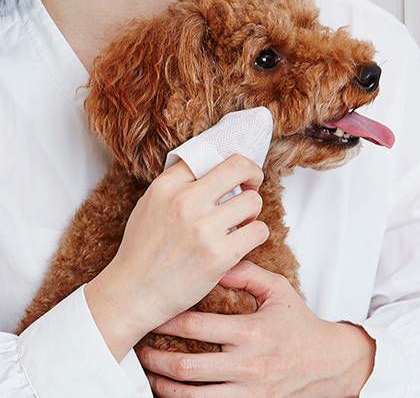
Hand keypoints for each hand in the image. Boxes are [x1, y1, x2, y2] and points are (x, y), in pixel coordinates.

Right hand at [85, 155, 268, 360]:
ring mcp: (203, 229)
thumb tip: (211, 171)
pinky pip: (258, 231)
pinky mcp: (219, 256)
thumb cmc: (142, 251)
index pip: (209, 155)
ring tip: (241, 221)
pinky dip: (255, 234)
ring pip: (253, 201)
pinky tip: (242, 240)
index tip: (235, 174)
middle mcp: (185, 202)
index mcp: (166, 187)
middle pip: (239, 167)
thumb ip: (176, 186)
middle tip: (250, 187)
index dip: (228, 163)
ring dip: (252, 211)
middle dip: (252, 175)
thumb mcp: (149, 205)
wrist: (131, 294)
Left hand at [139, 261, 375, 397]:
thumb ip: (247, 274)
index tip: (154, 312)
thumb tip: (216, 261)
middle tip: (139, 345)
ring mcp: (247, 392)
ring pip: (192, 397)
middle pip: (187, 366)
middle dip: (156, 357)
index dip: (170, 320)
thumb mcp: (278, 290)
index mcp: (251, 332)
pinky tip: (171, 391)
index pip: (198, 326)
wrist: (328, 363)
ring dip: (163, 385)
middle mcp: (246, 365)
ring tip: (148, 370)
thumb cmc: (299, 323)